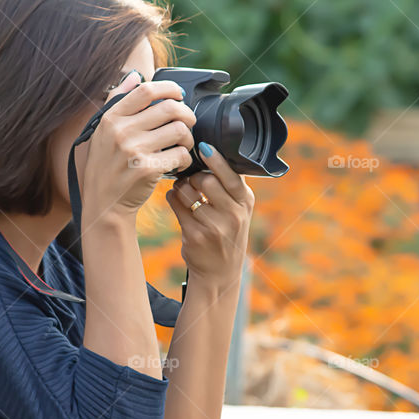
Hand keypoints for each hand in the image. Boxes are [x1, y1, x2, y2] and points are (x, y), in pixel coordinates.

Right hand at [82, 71, 196, 222]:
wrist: (104, 205)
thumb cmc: (105, 168)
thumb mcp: (101, 133)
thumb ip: (116, 102)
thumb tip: (133, 76)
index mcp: (110, 118)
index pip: (146, 90)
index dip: (169, 88)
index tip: (179, 95)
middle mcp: (120, 131)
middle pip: (169, 108)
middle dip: (186, 114)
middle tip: (188, 123)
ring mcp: (134, 150)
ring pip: (179, 130)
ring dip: (188, 137)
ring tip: (183, 145)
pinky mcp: (148, 169)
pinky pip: (181, 154)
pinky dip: (186, 159)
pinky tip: (179, 163)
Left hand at [166, 143, 254, 289]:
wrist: (220, 271)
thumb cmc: (227, 231)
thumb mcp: (239, 209)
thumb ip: (231, 185)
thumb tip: (211, 150)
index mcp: (245, 202)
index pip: (231, 175)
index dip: (216, 159)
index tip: (204, 147)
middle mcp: (233, 214)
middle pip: (206, 180)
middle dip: (194, 175)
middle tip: (191, 179)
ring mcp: (214, 227)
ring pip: (187, 191)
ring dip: (180, 186)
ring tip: (183, 190)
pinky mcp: (194, 236)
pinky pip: (176, 205)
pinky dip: (173, 198)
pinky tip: (176, 200)